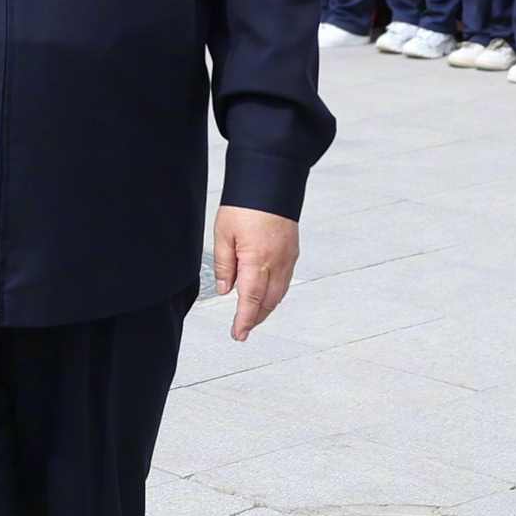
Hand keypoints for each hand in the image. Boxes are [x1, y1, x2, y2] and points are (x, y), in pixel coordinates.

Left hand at [210, 205, 299, 342]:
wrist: (271, 181)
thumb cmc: (245, 205)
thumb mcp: (223, 234)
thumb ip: (224, 264)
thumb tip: (225, 289)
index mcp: (256, 261)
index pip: (250, 301)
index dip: (244, 321)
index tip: (238, 334)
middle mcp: (276, 263)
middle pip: (267, 302)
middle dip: (255, 318)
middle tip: (243, 329)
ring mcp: (287, 258)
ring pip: (279, 293)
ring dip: (266, 307)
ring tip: (253, 315)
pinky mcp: (292, 251)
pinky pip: (285, 280)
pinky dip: (276, 293)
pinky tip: (267, 293)